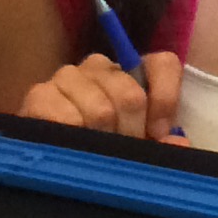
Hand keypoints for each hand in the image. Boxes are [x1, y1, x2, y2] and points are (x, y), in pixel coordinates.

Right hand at [16, 49, 188, 143]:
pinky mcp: (39, 95)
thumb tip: (179, 143)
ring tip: (95, 151)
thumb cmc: (99, 144)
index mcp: (130, 70)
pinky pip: (67, 119)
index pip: (163, 64)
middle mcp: (99, 66)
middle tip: (123, 152)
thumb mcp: (135, 143)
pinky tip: (71, 145)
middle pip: (131, 95)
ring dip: (102, 139)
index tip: (159, 133)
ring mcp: (67, 77)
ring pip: (100, 110)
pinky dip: (74, 138)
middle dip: (131, 133)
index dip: (166, 100)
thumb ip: (161, 142)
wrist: (45, 153)